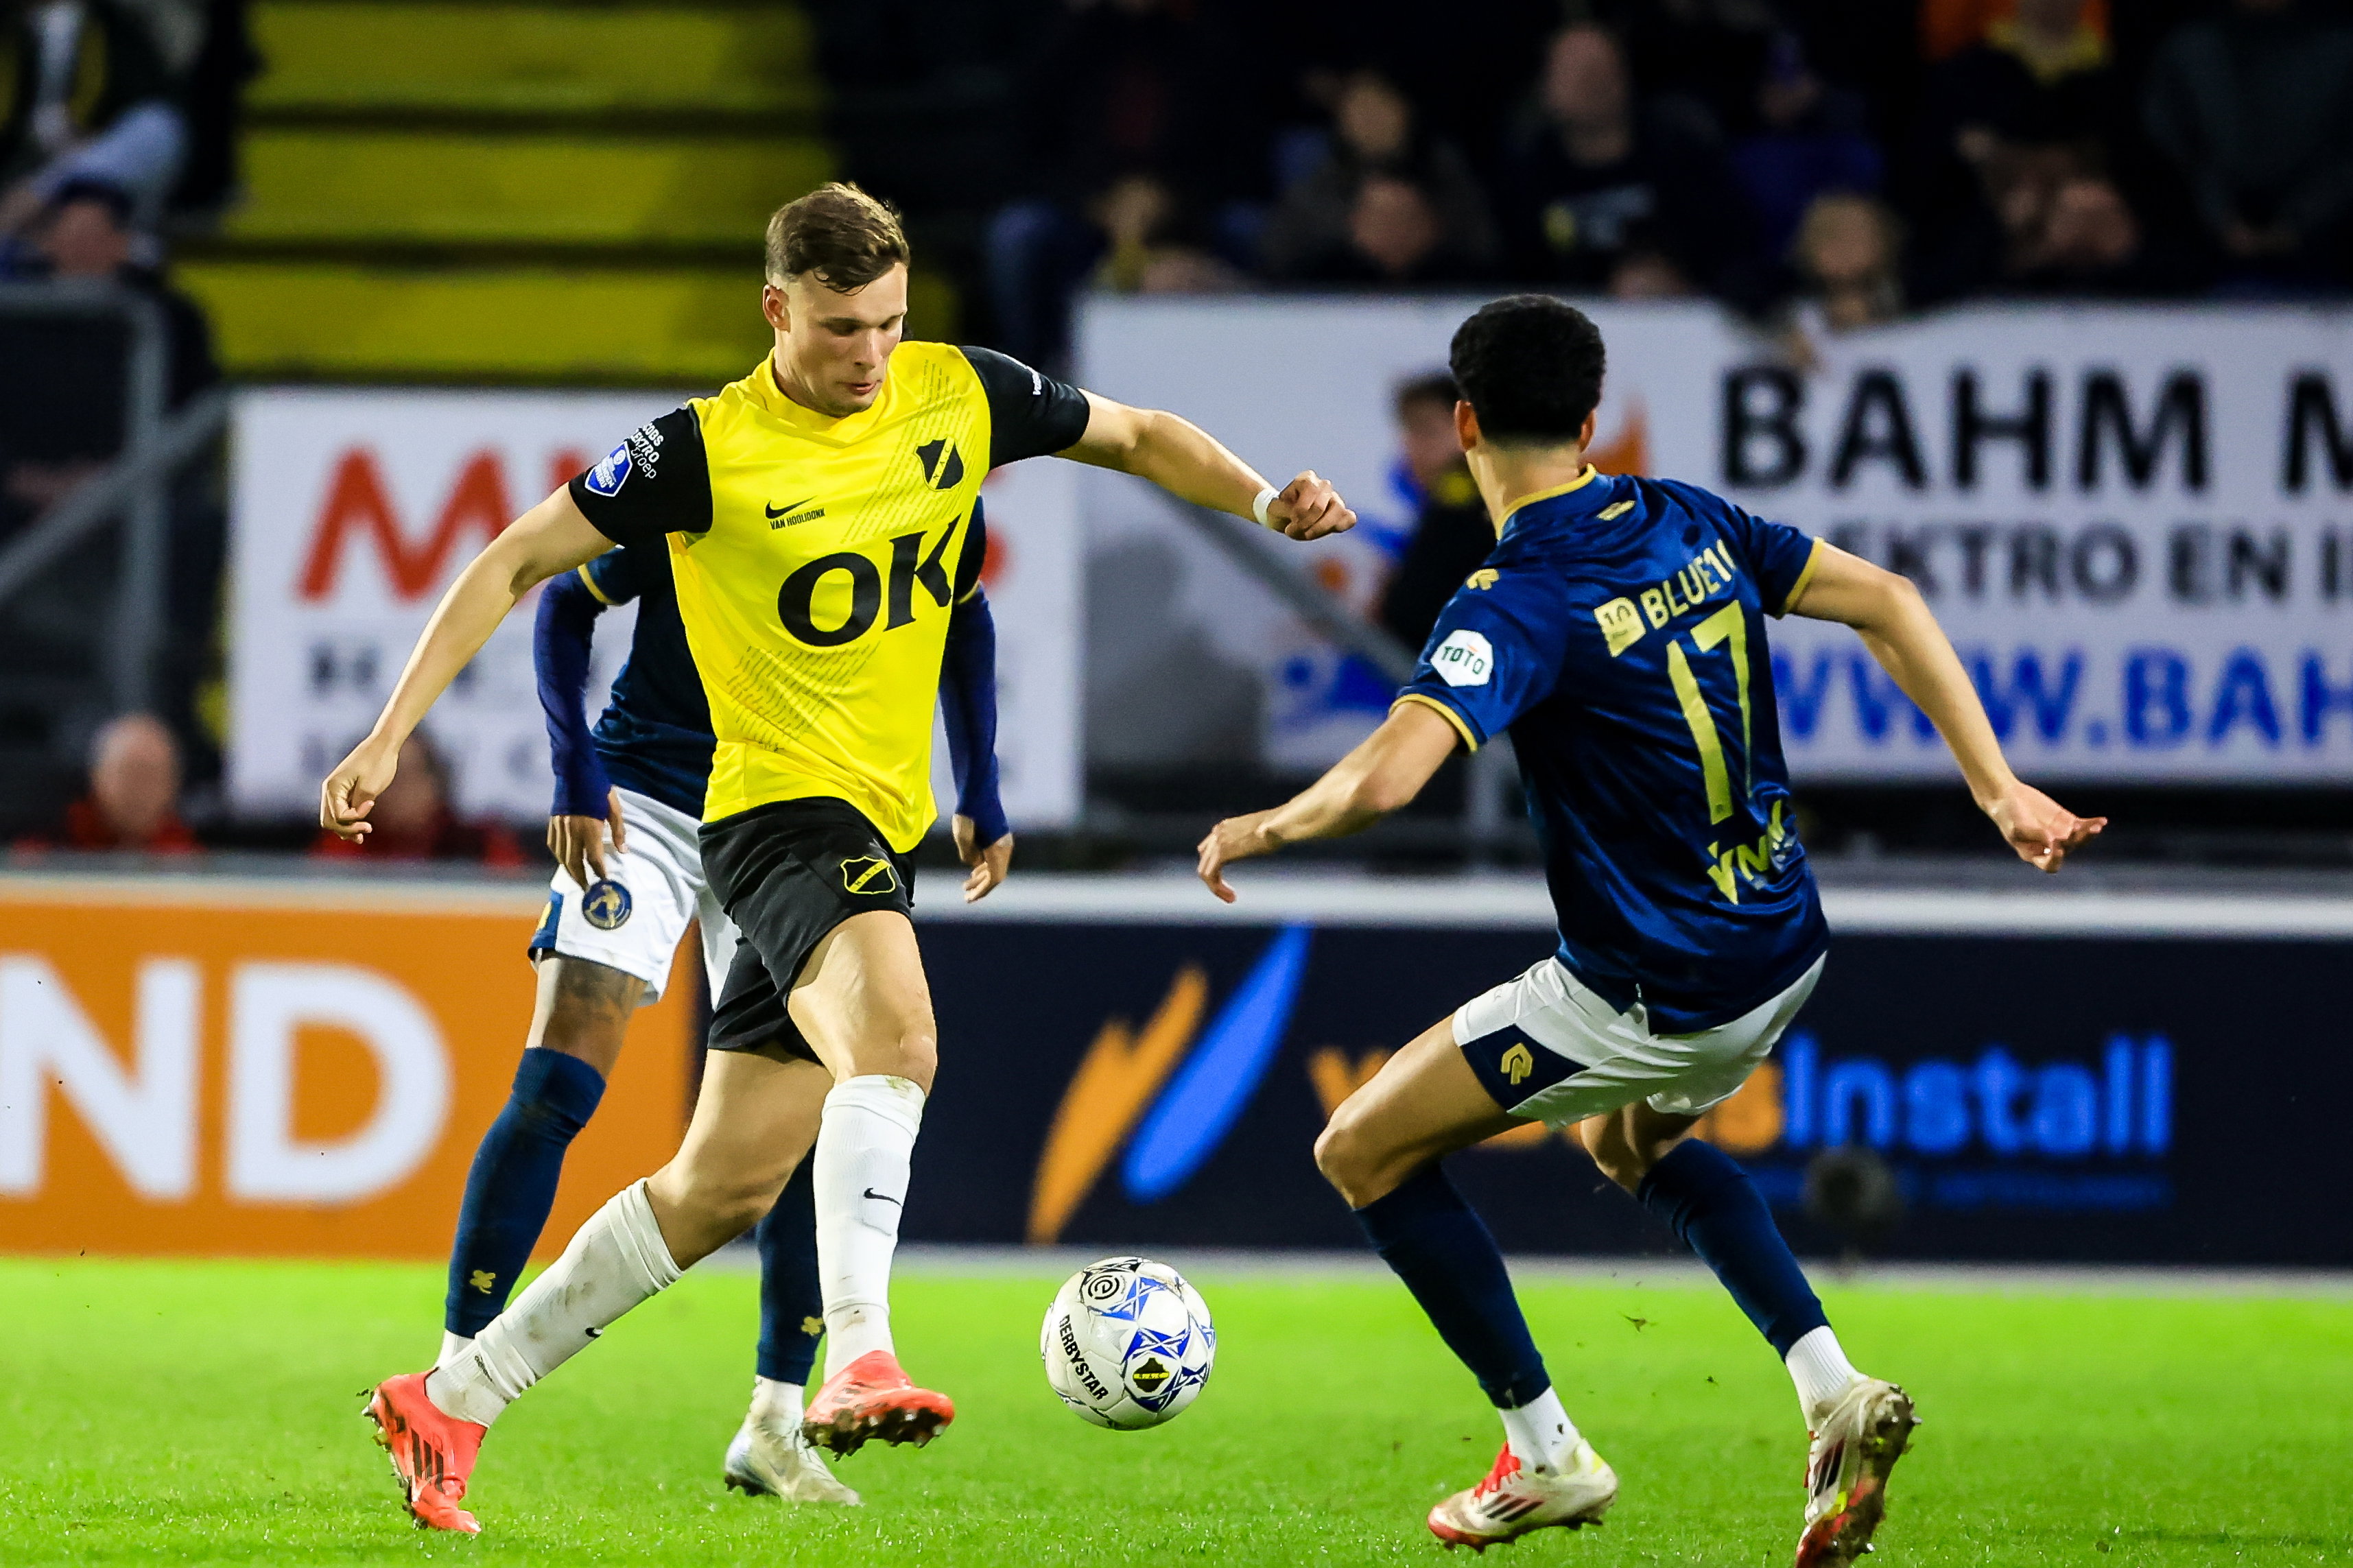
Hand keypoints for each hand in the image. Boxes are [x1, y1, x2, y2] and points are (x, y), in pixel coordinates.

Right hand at [319, 736, 399, 841]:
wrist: (383, 745)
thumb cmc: (378, 763)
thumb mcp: (370, 787)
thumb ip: (359, 805)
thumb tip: (350, 818)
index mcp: (332, 788)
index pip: (338, 816)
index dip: (355, 818)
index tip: (371, 805)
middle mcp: (329, 790)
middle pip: (330, 821)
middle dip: (346, 830)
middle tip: (366, 832)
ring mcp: (335, 791)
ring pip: (333, 818)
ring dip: (345, 829)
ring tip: (360, 838)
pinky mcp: (344, 791)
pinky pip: (340, 811)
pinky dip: (347, 822)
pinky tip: (358, 830)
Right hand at [548, 787, 627, 890]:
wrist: (574, 771)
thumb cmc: (597, 788)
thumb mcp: (614, 807)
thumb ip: (618, 831)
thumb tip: (624, 851)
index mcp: (589, 828)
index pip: (593, 858)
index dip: (599, 871)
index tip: (604, 880)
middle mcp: (572, 831)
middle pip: (574, 862)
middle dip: (581, 877)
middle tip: (587, 888)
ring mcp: (560, 827)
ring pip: (561, 856)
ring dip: (569, 870)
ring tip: (577, 878)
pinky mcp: (552, 822)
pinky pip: (553, 845)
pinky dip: (558, 856)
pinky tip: (564, 860)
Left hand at [953, 814, 1013, 902]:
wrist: (979, 790)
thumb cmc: (969, 811)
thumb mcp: (961, 835)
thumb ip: (967, 854)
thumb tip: (972, 864)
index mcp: (998, 849)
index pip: (994, 878)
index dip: (982, 891)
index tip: (969, 899)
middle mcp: (1004, 847)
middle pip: (996, 875)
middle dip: (981, 887)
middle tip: (965, 895)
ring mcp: (1003, 841)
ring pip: (996, 867)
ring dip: (982, 877)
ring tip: (966, 885)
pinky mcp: (999, 836)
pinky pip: (994, 858)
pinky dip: (985, 867)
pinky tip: (973, 869)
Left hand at [1195, 812, 1273, 902]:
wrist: (1278, 825)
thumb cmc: (1279, 829)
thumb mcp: (1259, 834)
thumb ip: (1251, 841)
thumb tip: (1263, 844)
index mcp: (1225, 827)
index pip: (1208, 849)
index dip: (1215, 867)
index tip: (1229, 878)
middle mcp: (1217, 832)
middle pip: (1204, 860)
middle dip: (1214, 878)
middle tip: (1230, 894)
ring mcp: (1217, 842)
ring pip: (1204, 871)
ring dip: (1215, 887)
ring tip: (1231, 898)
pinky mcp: (1222, 853)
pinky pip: (1210, 875)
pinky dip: (1217, 888)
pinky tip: (1231, 897)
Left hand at [1264, 470, 1355, 540]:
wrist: (1284, 519)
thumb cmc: (1279, 512)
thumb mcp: (1275, 510)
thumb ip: (1287, 510)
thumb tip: (1300, 515)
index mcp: (1306, 478)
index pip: (1310, 489)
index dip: (1300, 509)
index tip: (1290, 521)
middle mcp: (1323, 485)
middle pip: (1320, 505)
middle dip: (1305, 523)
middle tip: (1291, 531)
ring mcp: (1334, 499)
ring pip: (1338, 510)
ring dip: (1321, 528)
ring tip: (1307, 535)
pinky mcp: (1341, 514)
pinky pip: (1349, 519)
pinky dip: (1341, 526)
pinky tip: (1329, 531)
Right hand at [1985, 780, 2104, 873]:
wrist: (2008, 797)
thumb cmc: (2007, 815)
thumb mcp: (2017, 827)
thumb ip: (2035, 834)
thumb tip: (2053, 840)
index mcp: (2034, 854)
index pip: (2051, 865)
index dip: (2056, 860)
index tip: (2057, 847)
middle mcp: (2050, 848)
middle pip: (2068, 850)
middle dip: (2076, 841)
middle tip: (2078, 830)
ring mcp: (2060, 834)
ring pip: (2079, 839)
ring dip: (2088, 834)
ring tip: (2097, 827)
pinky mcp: (2067, 822)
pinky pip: (2083, 826)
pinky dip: (2093, 824)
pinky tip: (2102, 821)